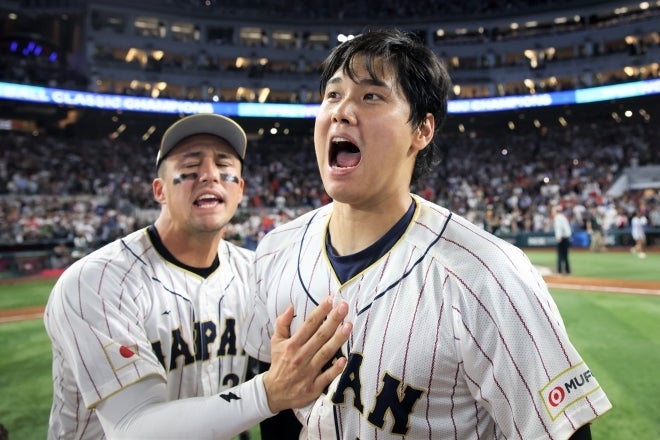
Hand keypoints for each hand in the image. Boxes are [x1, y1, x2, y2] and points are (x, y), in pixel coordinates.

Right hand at [263, 296, 350, 412]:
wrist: (274, 392)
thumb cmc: (278, 363)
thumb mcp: (276, 342)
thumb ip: (282, 323)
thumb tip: (291, 307)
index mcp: (292, 344)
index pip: (309, 324)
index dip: (321, 311)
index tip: (331, 299)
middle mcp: (301, 356)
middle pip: (320, 336)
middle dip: (333, 320)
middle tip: (344, 306)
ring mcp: (308, 372)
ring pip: (325, 353)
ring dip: (337, 339)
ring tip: (348, 326)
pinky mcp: (313, 387)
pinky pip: (326, 377)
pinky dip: (335, 369)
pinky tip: (344, 360)